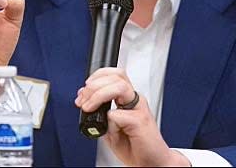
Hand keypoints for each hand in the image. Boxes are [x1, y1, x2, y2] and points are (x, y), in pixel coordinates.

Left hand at [75, 68, 189, 166]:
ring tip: (89, 107)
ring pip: (119, 87)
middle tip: (83, 99)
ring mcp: (139, 109)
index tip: (84, 90)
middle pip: (116, 76)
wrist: (152, 163)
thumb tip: (87, 102)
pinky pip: (120, 114)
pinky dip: (110, 122)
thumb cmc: (135, 147)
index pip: (115, 75)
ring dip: (99, 95)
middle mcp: (135, 101)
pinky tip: (111, 130)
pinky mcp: (141, 121)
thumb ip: (101, 115)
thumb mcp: (110, 129)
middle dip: (94, 85)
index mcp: (128, 100)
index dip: (97, 77)